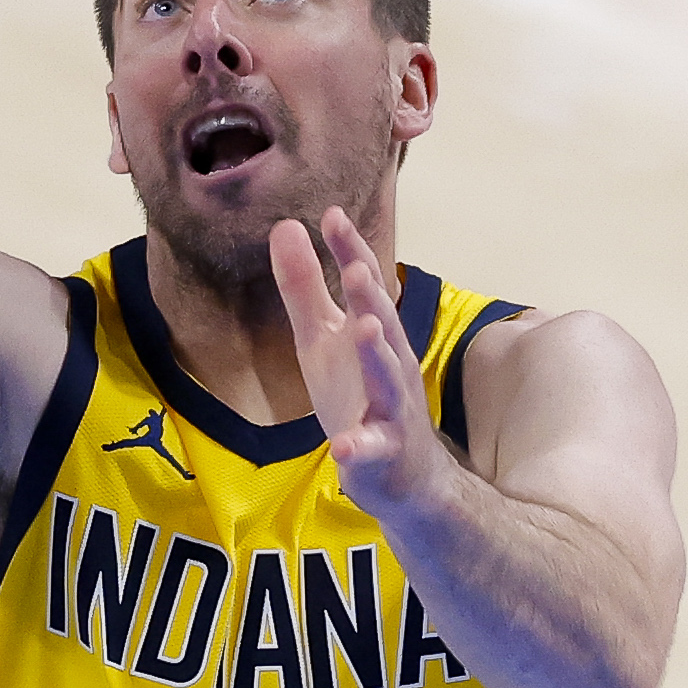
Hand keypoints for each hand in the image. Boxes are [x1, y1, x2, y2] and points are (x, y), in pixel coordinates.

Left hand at [268, 207, 448, 519]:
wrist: (401, 472)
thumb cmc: (359, 395)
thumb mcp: (322, 340)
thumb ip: (305, 288)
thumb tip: (285, 226)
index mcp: (372, 333)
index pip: (364, 286)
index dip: (350, 252)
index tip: (331, 214)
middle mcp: (390, 363)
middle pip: (382, 324)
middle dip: (371, 297)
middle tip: (358, 268)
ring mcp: (392, 407)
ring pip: (387, 378)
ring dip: (375, 354)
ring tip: (360, 329)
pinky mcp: (385, 450)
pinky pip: (372, 448)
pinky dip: (360, 446)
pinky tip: (344, 446)